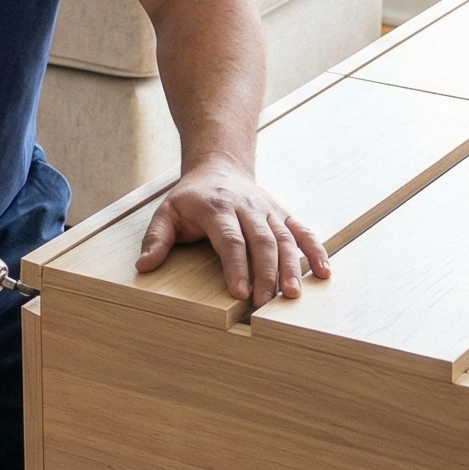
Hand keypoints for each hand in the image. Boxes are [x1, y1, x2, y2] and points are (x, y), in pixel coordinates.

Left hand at [136, 154, 330, 305]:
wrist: (219, 165)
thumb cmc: (191, 197)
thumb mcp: (166, 212)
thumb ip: (156, 238)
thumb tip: (144, 266)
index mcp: (217, 207)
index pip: (230, 239)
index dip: (236, 265)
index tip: (240, 292)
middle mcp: (247, 207)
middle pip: (261, 241)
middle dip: (265, 273)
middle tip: (264, 304)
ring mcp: (268, 210)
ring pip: (284, 238)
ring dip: (291, 267)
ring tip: (292, 295)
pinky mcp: (283, 214)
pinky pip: (303, 232)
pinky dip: (316, 251)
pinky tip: (323, 273)